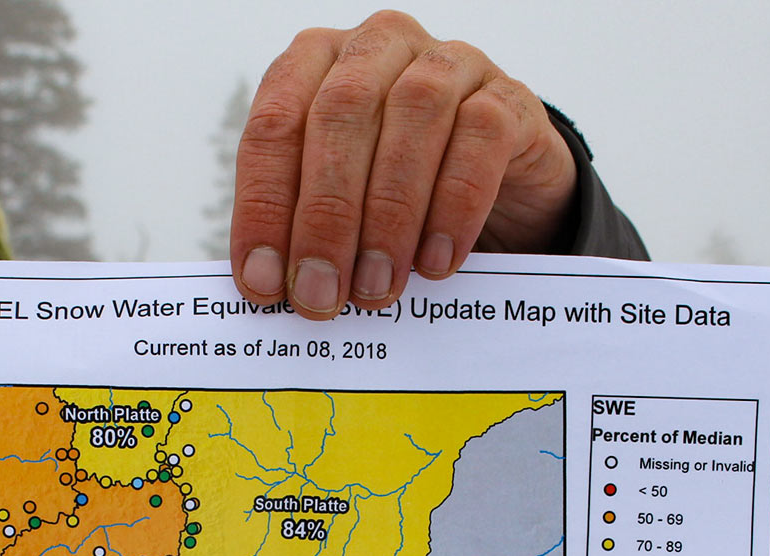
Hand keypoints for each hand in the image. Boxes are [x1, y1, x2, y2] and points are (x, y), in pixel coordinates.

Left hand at [230, 10, 578, 319]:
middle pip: (341, 113)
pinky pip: (482, 136)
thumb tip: (267, 285)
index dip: (264, 206)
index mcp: (316, 63)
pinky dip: (455, 205)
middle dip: (326, 214)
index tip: (261, 280)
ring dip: (390, 213)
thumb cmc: (401, 193)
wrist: (500, 191)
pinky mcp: (508, 97)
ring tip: (377, 286)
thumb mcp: (340, 203)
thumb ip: (301, 227)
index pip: (274, 125)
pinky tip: (437, 261)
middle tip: (322, 292)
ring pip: (413, 114)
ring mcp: (448, 64)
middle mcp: (378, 48)